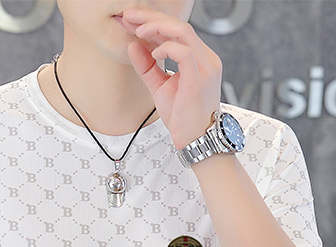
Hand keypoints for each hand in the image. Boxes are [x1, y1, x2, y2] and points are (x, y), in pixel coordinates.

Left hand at [121, 7, 221, 149]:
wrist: (197, 141)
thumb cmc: (183, 119)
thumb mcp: (160, 88)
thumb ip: (148, 67)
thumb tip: (133, 46)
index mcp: (199, 59)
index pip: (177, 30)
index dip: (153, 22)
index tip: (132, 20)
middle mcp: (206, 59)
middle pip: (179, 25)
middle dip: (151, 17)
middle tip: (129, 16)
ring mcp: (205, 67)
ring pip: (183, 32)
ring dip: (157, 27)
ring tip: (138, 29)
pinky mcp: (199, 79)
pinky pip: (183, 52)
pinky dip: (166, 48)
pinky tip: (154, 52)